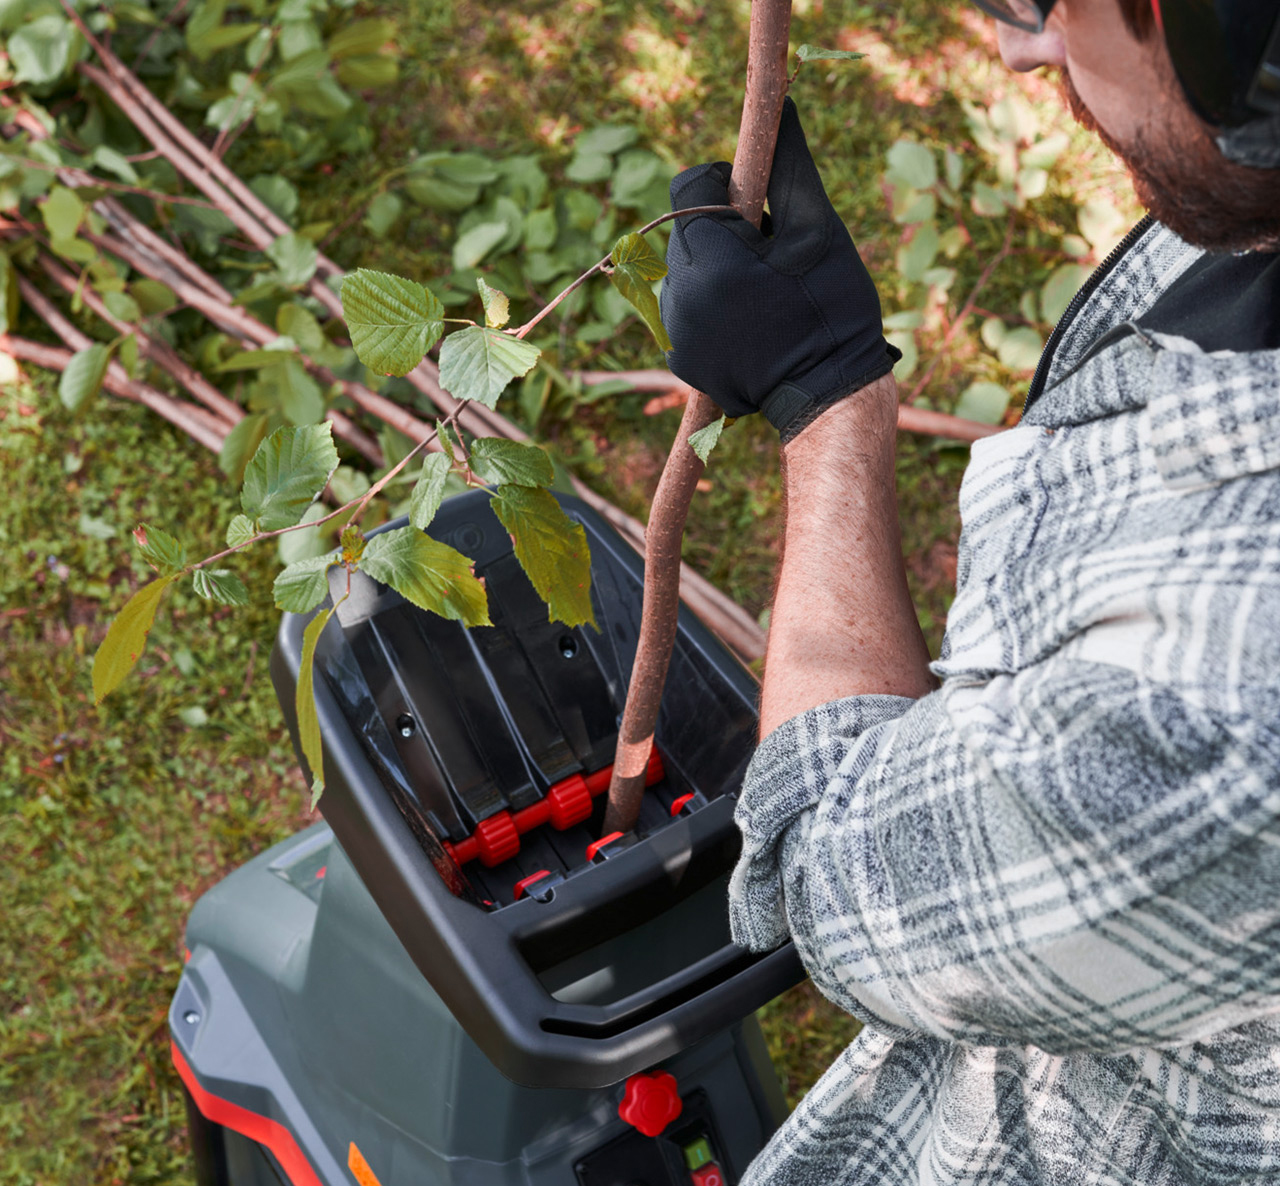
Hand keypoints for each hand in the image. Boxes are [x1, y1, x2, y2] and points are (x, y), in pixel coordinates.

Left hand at [660, 98, 897, 440]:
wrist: (827, 397)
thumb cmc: (831, 311)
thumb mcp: (818, 233)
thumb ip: (790, 169)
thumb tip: (783, 108)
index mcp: (710, 259)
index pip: (691, 185)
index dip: (726, 182)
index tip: (760, 205)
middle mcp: (679, 295)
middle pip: (686, 228)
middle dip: (723, 229)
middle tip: (770, 256)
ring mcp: (674, 330)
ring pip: (684, 268)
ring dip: (716, 267)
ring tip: (762, 294)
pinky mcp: (679, 356)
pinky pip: (685, 308)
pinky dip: (711, 304)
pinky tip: (749, 322)